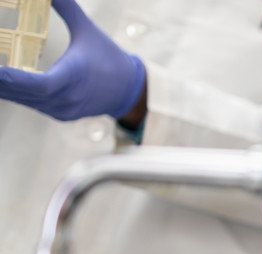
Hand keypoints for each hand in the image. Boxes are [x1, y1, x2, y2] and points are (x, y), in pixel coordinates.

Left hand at [0, 0, 145, 121]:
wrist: (129, 90)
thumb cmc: (108, 57)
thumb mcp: (87, 29)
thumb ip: (66, 6)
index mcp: (76, 75)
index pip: (42, 84)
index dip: (15, 79)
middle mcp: (70, 97)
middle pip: (26, 94)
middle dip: (1, 82)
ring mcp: (65, 109)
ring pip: (26, 101)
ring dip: (4, 89)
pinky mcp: (61, 115)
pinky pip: (32, 105)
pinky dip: (15, 94)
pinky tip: (3, 83)